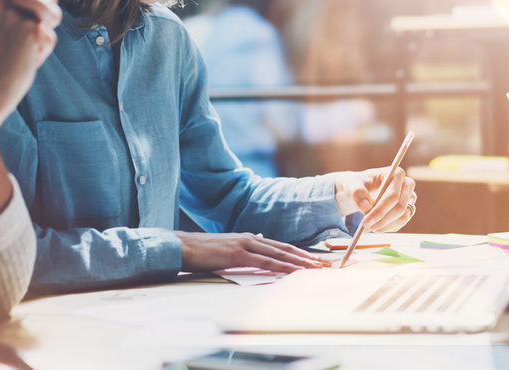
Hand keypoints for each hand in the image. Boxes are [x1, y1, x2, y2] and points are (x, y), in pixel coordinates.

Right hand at [174, 231, 331, 272]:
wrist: (182, 246)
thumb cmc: (202, 250)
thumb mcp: (227, 247)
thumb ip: (245, 247)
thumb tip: (260, 241)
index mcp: (249, 238)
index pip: (281, 246)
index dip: (300, 253)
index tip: (315, 261)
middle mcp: (251, 238)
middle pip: (286, 248)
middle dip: (308, 257)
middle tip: (326, 265)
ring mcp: (245, 245)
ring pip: (280, 254)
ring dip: (300, 262)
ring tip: (316, 269)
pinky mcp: (238, 254)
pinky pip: (265, 262)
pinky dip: (281, 266)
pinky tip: (292, 271)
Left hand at [334, 167, 416, 231]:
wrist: (364, 188)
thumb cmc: (361, 183)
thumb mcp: (354, 183)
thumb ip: (358, 192)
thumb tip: (366, 207)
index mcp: (396, 174)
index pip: (392, 196)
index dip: (379, 211)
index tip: (366, 222)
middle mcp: (407, 185)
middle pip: (399, 208)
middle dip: (382, 220)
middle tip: (366, 227)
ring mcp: (410, 198)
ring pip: (402, 218)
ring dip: (384, 226)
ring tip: (369, 226)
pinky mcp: (408, 209)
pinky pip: (400, 223)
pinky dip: (387, 227)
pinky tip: (375, 224)